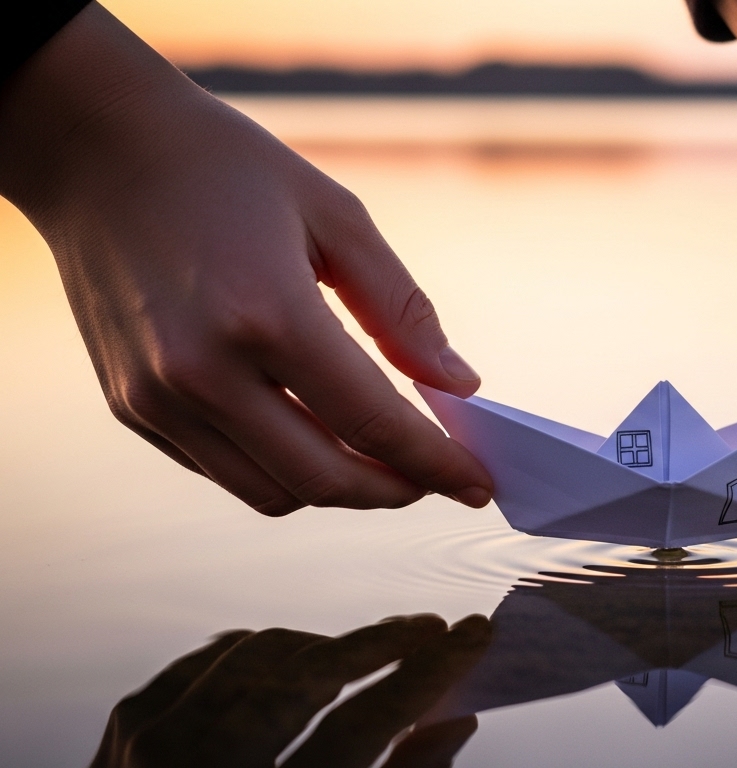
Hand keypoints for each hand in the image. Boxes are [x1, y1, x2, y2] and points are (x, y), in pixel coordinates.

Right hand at [0, 3, 491, 513]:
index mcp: (268, 314)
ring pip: (271, 492)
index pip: (374, 424)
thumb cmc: (226, 169)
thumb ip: (403, 310)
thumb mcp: (337, 217)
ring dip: (337, 487)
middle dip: (394, 490)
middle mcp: (205, 370)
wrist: (95, 148)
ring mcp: (158, 397)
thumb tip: (460, 384)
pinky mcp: (130, 406)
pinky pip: (223, 470)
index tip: (478, 484)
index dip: (437, 465)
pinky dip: (279, 469)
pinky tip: (311, 433)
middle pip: (324, 479)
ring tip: (378, 457)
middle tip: (433, 476)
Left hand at [90, 614, 489, 767]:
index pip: (365, 724)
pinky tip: (296, 660)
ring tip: (371, 649)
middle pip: (309, 676)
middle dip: (383, 642)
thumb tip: (454, 722)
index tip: (472, 637)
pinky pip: (208, 659)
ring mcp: (149, 751)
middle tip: (432, 630)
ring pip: (259, 653)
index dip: (427, 674)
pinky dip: (259, 652)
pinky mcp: (124, 732)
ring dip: (326, 644)